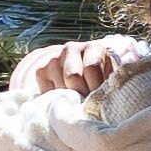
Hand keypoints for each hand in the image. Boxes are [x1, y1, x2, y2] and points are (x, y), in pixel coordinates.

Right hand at [11, 38, 125, 99]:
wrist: (82, 80)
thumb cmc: (101, 83)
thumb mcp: (110, 81)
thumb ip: (108, 86)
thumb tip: (101, 102)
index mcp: (93, 48)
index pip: (91, 67)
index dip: (95, 86)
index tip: (98, 98)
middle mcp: (71, 48)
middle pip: (73, 76)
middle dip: (81, 93)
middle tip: (86, 102)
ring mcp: (54, 58)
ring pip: (59, 85)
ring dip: (69, 97)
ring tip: (77, 100)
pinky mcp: (40, 70)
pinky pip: (46, 90)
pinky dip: (56, 99)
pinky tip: (64, 97)